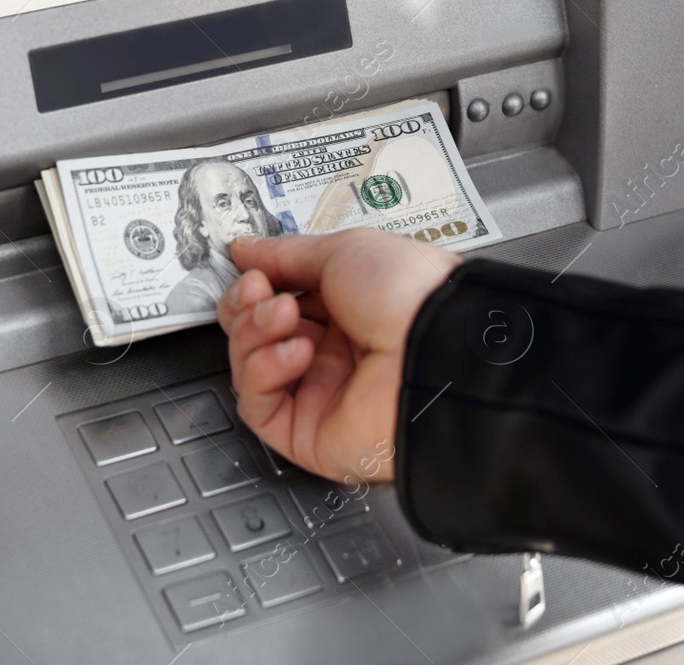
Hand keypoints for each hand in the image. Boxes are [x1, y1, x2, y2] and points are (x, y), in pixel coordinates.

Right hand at [217, 229, 459, 483]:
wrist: (437, 348)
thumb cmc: (411, 296)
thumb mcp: (344, 251)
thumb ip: (285, 254)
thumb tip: (246, 250)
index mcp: (346, 310)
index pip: (275, 301)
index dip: (255, 286)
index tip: (251, 272)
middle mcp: (333, 353)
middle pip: (255, 334)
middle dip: (248, 307)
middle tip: (259, 290)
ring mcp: (321, 393)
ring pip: (249, 368)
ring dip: (254, 334)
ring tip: (283, 316)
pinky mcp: (309, 433)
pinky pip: (258, 406)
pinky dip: (263, 373)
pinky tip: (295, 353)